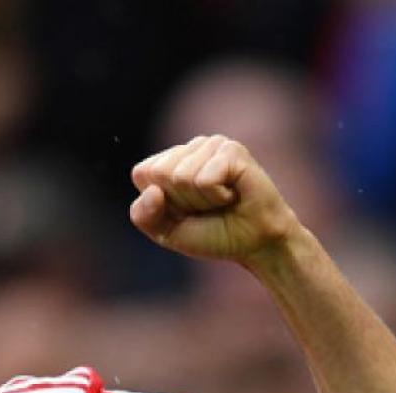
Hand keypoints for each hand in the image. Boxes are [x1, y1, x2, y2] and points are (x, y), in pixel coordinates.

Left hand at [129, 135, 299, 266]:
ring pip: (182, 177)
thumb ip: (144, 216)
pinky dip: (216, 197)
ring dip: (201, 201)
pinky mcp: (232, 150)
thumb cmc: (212, 234)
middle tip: (206, 207)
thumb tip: (152, 190)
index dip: (160, 202)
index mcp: (170, 161)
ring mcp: (212, 145)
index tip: (185, 210)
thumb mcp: (167, 232)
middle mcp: (190, 147)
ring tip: (221, 201)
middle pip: (160, 173)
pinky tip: (232, 195)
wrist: (254, 244)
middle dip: (181, 201)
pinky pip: (204, 179)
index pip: (142, 173)